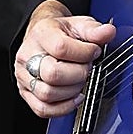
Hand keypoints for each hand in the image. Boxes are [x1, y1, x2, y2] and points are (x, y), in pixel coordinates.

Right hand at [15, 0, 116, 117]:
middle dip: (78, 74)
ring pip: (47, 94)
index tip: (94, 52)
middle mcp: (28, 55)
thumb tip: (108, 33)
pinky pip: (42, 109)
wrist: (43, 35)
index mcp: (41, 34)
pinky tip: (74, 96)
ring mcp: (24, 75)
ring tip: (80, 80)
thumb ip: (94, 30)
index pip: (60, 48)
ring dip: (72, 92)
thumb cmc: (60, 32)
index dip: (84, 53)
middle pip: (52, 74)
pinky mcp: (25, 91)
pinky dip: (63, 108)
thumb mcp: (78, 24)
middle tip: (87, 67)